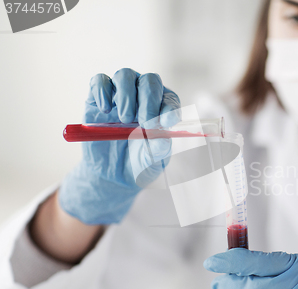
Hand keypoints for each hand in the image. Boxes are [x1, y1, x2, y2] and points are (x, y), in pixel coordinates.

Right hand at [59, 68, 180, 224]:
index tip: (165, 123)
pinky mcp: (97, 99)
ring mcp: (120, 96)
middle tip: (144, 122)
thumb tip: (163, 132)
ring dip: (127, 95)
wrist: (113, 175)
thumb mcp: (154, 159)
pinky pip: (99, 81)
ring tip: (125, 119)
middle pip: (149, 81)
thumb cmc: (140, 162)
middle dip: (148, 99)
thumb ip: (160, 146)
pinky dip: (102, 91)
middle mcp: (143, 97)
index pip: (170, 98)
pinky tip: (106, 110)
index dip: (169, 107)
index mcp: (163, 109)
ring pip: (125, 76)